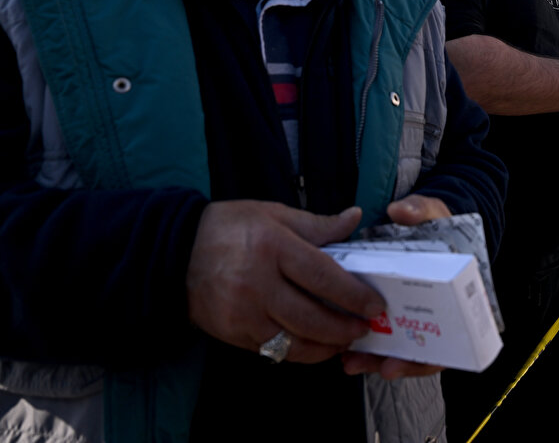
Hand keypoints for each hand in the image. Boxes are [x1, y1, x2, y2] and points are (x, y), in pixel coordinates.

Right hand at [186, 202, 382, 363]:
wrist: (174, 252)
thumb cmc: (230, 228)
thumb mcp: (274, 215)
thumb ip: (318, 224)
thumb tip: (355, 218)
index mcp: (273, 247)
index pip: (323, 277)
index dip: (353, 295)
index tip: (374, 305)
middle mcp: (257, 283)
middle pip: (311, 316)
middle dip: (344, 328)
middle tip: (364, 328)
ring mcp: (242, 313)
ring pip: (293, 342)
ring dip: (324, 346)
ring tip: (344, 341)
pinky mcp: (232, 333)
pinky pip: (272, 350)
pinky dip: (297, 352)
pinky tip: (314, 345)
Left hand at [337, 194, 453, 377]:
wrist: (430, 223)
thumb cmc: (437, 223)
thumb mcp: (432, 213)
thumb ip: (419, 211)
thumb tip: (399, 212)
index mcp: (457, 294)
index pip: (449, 340)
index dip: (424, 359)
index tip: (394, 364)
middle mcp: (439, 312)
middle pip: (424, 353)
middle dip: (396, 363)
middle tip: (374, 367)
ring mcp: (416, 314)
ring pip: (401, 349)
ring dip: (375, 359)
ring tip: (351, 362)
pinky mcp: (394, 310)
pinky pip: (383, 336)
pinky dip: (366, 345)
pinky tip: (345, 348)